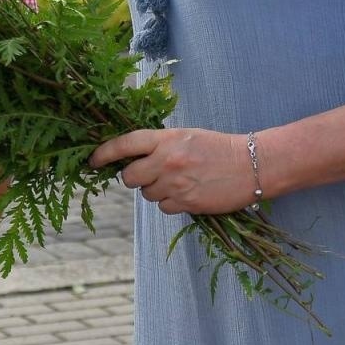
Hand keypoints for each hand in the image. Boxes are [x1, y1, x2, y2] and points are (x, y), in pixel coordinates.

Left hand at [90, 128, 252, 214]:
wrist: (252, 165)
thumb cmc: (218, 148)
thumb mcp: (186, 137)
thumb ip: (160, 145)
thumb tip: (134, 158)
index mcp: (166, 138)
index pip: (125, 144)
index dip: (104, 153)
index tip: (92, 161)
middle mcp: (167, 160)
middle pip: (130, 176)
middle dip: (135, 177)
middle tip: (151, 174)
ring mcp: (176, 183)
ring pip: (147, 194)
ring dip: (157, 191)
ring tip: (180, 181)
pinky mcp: (187, 203)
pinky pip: (164, 208)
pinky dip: (171, 203)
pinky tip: (189, 193)